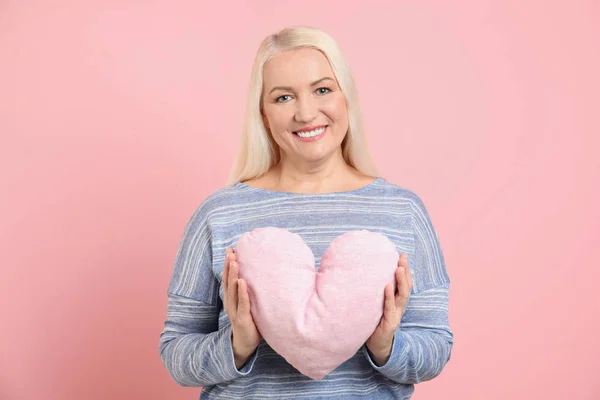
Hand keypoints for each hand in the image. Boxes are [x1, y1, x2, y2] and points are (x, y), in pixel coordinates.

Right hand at [223, 247, 260, 368]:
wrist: (245, 343)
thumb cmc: (249, 321)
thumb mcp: (247, 303)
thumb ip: (249, 291)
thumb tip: (258, 274)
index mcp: (231, 298)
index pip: (228, 278)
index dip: (228, 264)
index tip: (230, 249)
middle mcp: (230, 302)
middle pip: (228, 281)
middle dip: (228, 266)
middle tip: (230, 252)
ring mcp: (235, 311)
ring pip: (232, 291)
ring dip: (232, 276)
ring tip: (234, 262)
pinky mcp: (242, 319)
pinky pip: (242, 304)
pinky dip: (242, 293)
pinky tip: (242, 282)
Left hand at [366, 253, 412, 365]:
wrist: (376, 347)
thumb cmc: (373, 323)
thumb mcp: (376, 305)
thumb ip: (374, 292)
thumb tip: (363, 274)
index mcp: (396, 302)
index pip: (404, 283)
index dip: (405, 269)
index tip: (402, 255)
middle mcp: (398, 307)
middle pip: (406, 287)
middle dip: (405, 272)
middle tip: (403, 258)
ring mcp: (395, 315)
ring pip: (402, 296)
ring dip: (401, 281)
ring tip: (399, 268)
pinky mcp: (390, 323)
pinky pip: (390, 308)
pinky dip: (389, 296)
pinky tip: (387, 286)